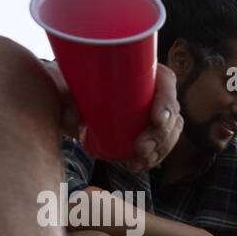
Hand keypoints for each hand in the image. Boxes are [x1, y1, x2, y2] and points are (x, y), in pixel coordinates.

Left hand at [41, 61, 181, 171]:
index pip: (166, 84)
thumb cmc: (69, 84)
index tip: (156, 119)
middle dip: (161, 135)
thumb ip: (67, 96)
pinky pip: (161, 146)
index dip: (167, 102)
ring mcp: (152, 112)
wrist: (66, 99)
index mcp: (142, 70)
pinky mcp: (147, 130)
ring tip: (138, 161)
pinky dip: (153, 158)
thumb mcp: (64, 84)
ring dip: (159, 150)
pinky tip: (138, 165)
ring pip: (170, 133)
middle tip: (140, 148)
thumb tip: (73, 114)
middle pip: (171, 114)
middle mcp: (152, 90)